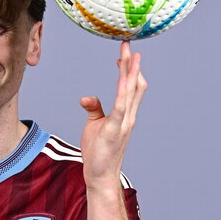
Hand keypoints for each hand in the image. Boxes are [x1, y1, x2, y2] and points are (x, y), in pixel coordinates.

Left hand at [79, 40, 147, 187]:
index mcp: (125, 114)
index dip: (128, 69)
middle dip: (132, 64)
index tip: (123, 54)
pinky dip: (121, 93)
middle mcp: (128, 116)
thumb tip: (87, 97)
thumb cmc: (98, 152)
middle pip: (133, 85)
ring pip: (130, 93)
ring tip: (131, 55)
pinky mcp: (115, 130)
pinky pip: (120, 107)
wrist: (100, 175)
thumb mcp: (94, 125)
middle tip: (128, 44)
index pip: (129, 87)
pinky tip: (121, 79)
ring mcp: (124, 123)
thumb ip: (94, 109)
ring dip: (131, 73)